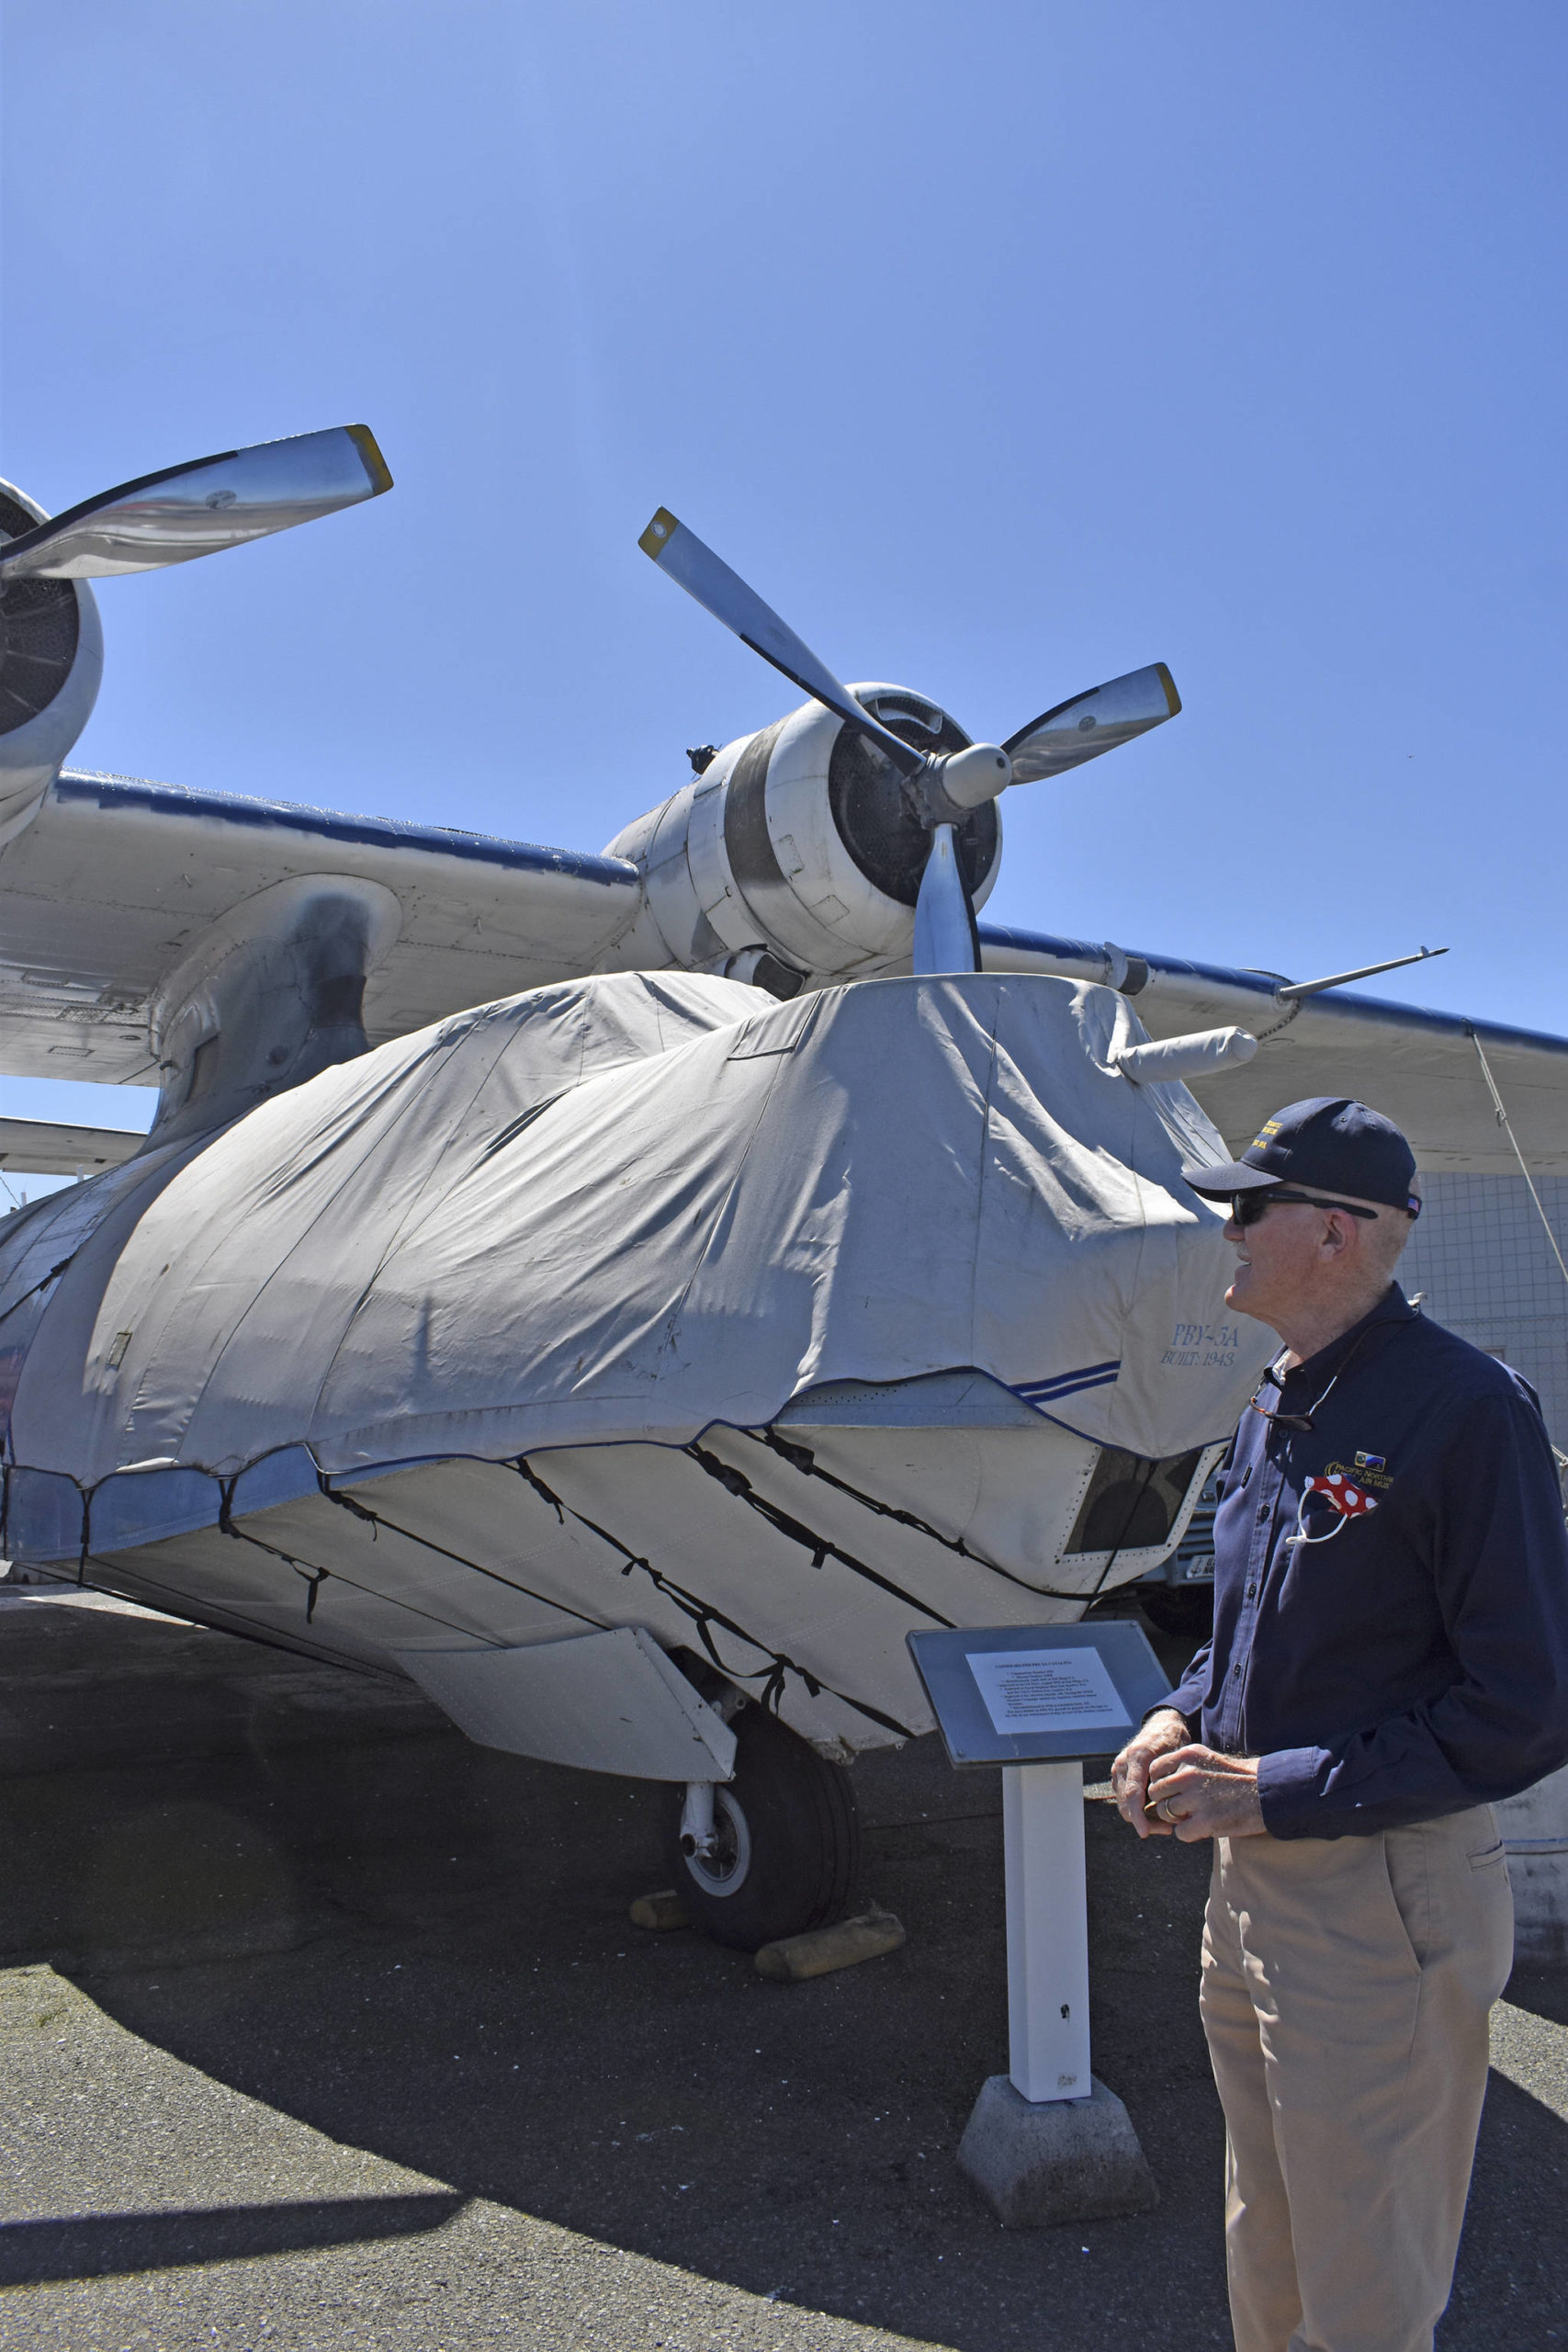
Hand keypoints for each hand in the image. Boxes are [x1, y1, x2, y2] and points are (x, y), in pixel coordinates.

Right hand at [1111, 1709, 1193, 1837]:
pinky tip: (1157, 1811)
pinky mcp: (1119, 1775)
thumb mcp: (1177, 1756)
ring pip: (1124, 1805)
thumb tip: (1172, 1808)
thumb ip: (1171, 1778)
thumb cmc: (1172, 1741)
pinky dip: (1138, 1810)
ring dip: (1142, 1818)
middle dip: (1144, 1822)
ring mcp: (1118, 1769)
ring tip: (1166, 1822)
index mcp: (1137, 1757)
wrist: (1161, 1726)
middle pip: (1126, 1804)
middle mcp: (1123, 1763)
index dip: (1138, 1816)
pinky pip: (1125, 1800)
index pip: (1132, 1794)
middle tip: (1168, 1829)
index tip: (1145, 1833)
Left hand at [1145, 1744, 1265, 1841]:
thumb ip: (1183, 1768)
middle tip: (1185, 1808)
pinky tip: (1205, 1828)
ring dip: (1178, 1819)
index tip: (1173, 1791)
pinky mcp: (1206, 1821)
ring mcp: (1196, 1798)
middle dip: (1166, 1802)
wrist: (1271, 1792)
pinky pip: (1180, 1833)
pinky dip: (1189, 1834)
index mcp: (1189, 1755)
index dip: (1161, 1783)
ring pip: (1165, 1813)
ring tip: (1198, 1816)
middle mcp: (1188, 1773)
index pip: (1155, 1770)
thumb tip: (1158, 1784)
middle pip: (1156, 1793)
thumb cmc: (1240, 1778)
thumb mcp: (1208, 1760)